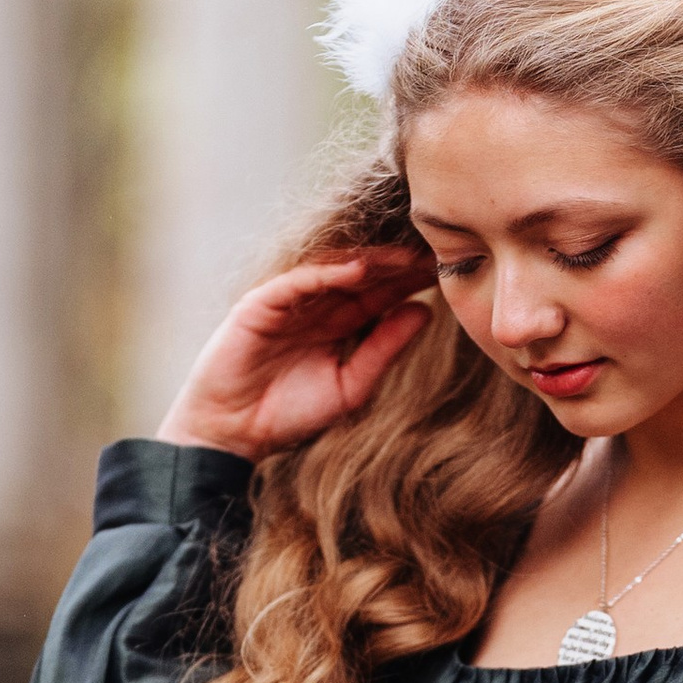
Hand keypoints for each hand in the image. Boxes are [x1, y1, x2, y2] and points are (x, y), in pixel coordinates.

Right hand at [156, 245, 436, 460]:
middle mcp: (316, 306)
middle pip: (364, 276)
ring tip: (407, 256)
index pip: (381, 294)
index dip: (412, 281)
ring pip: (336, 271)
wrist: (233, 433)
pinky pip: (299, 281)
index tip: (450, 270)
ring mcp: (289, 301)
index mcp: (338, 324)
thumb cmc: (289, 415)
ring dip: (372, 261)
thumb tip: (425, 314)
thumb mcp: (351, 385)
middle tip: (438, 250)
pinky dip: (329, 273)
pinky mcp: (262, 303)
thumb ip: (384, 350)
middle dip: (399, 264)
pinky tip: (360, 267)